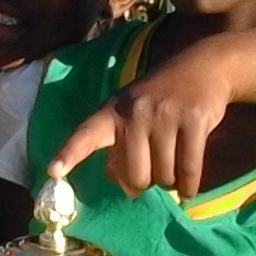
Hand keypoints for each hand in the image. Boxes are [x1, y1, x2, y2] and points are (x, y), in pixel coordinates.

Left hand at [47, 49, 231, 196]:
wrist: (202, 66)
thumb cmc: (160, 99)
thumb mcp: (132, 114)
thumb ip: (121, 149)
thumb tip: (128, 189)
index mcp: (111, 112)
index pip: (86, 135)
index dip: (69, 155)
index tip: (53, 173)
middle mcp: (134, 112)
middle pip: (135, 176)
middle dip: (146, 182)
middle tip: (154, 170)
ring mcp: (164, 115)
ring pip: (164, 177)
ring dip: (170, 182)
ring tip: (174, 166)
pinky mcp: (193, 119)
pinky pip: (189, 170)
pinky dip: (189, 186)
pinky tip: (188, 188)